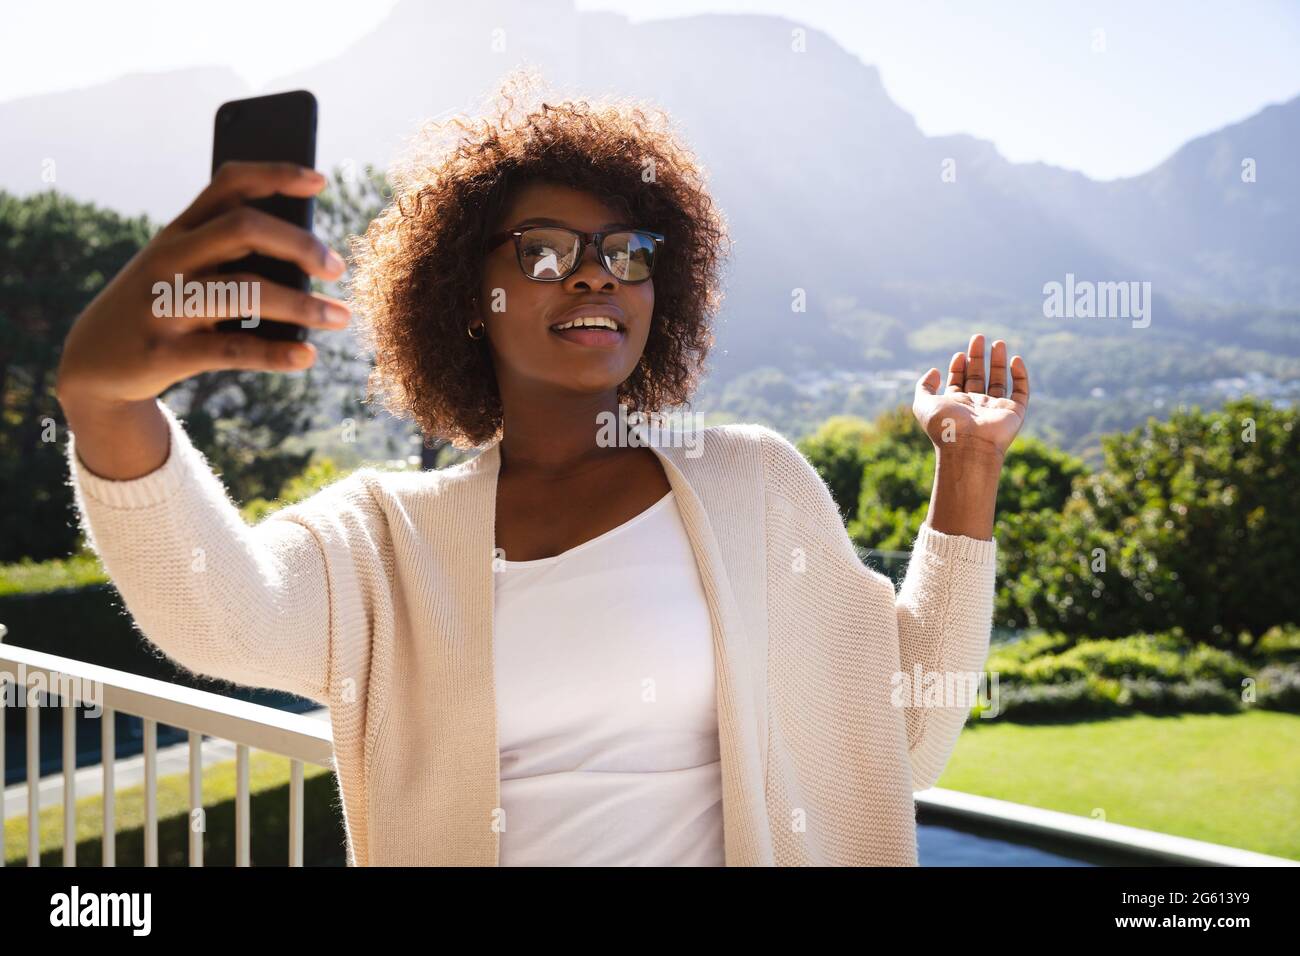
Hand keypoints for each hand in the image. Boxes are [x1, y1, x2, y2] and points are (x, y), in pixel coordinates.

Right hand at [55, 160, 348, 408]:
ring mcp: (164, 304)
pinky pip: (232, 349)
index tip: (320, 181)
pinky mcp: (166, 352)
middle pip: (244, 228)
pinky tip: (307, 356)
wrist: (94, 361)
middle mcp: (169, 258)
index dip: (276, 175)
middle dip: (299, 244)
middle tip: (336, 267)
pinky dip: (275, 353)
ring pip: (245, 291)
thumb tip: (311, 257)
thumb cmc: (162, 305)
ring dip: (302, 305)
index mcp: (178, 230)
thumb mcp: (183, 268)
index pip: (228, 184)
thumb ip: (233, 254)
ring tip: (340, 317)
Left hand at [913, 333, 1029, 459]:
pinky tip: (1015, 360)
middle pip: (978, 377)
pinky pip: (1021, 391)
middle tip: (978, 337)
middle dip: (978, 357)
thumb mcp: (923, 404)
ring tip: (998, 342)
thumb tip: (934, 370)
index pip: (959, 382)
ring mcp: (996, 409)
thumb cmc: (944, 426)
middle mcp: (976, 406)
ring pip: (1000, 381)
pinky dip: (1020, 375)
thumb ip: (924, 386)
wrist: (968, 446)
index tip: (959, 354)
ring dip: (999, 362)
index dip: (959, 367)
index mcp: (956, 405)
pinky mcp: (1014, 412)